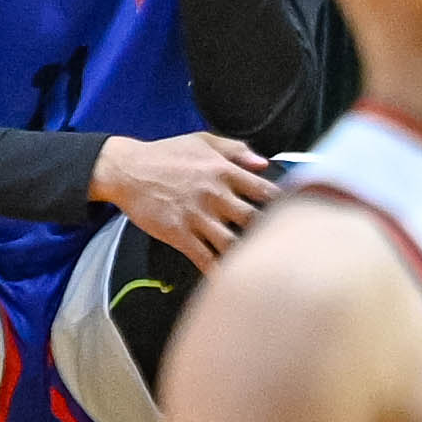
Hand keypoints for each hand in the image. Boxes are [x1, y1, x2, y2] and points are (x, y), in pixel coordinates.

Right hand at [92, 128, 277, 259]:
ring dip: (247, 254)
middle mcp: (214, 194)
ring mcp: (197, 216)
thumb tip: (264, 164)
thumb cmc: (165, 155)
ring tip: (260, 264)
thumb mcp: (202, 140)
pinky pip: (205, 258)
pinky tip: (230, 281)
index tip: (293, 212)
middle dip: (269, 232)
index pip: (264, 189)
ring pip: (232, 243)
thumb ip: (236, 149)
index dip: (283, 202)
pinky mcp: (179, 234)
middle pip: (253, 219)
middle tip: (282, 243)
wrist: (127, 170)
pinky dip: (219, 272)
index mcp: (223, 171)